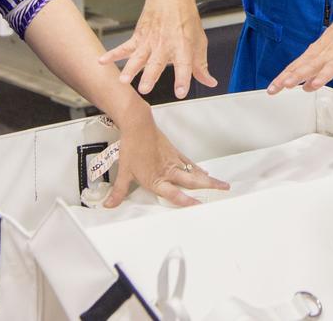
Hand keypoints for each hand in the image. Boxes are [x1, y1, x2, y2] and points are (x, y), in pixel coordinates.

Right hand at [99, 0, 214, 98]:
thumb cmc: (186, 19)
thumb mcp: (199, 41)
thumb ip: (201, 65)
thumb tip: (209, 82)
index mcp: (183, 46)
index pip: (184, 65)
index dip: (183, 79)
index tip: (180, 92)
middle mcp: (165, 45)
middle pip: (157, 63)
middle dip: (150, 76)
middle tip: (145, 89)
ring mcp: (149, 41)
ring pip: (138, 57)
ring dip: (130, 68)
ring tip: (123, 80)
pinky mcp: (138, 37)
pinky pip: (124, 47)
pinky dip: (112, 54)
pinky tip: (102, 61)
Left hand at [104, 119, 228, 207]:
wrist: (137, 124)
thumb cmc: (132, 146)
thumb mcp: (124, 171)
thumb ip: (118, 192)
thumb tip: (109, 204)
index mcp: (156, 178)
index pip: (174, 194)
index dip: (187, 201)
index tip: (198, 207)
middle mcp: (168, 171)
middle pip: (192, 182)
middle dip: (208, 188)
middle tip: (222, 191)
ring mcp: (173, 161)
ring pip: (194, 173)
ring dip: (208, 179)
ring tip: (221, 184)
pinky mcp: (174, 152)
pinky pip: (189, 163)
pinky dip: (197, 169)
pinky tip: (203, 172)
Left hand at [266, 8, 332, 95]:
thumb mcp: (323, 49)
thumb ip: (314, 68)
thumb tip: (304, 84)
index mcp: (316, 52)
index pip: (296, 66)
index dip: (283, 78)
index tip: (272, 89)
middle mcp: (326, 55)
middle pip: (309, 67)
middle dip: (296, 76)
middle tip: (284, 85)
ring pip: (329, 68)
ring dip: (321, 77)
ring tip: (312, 86)